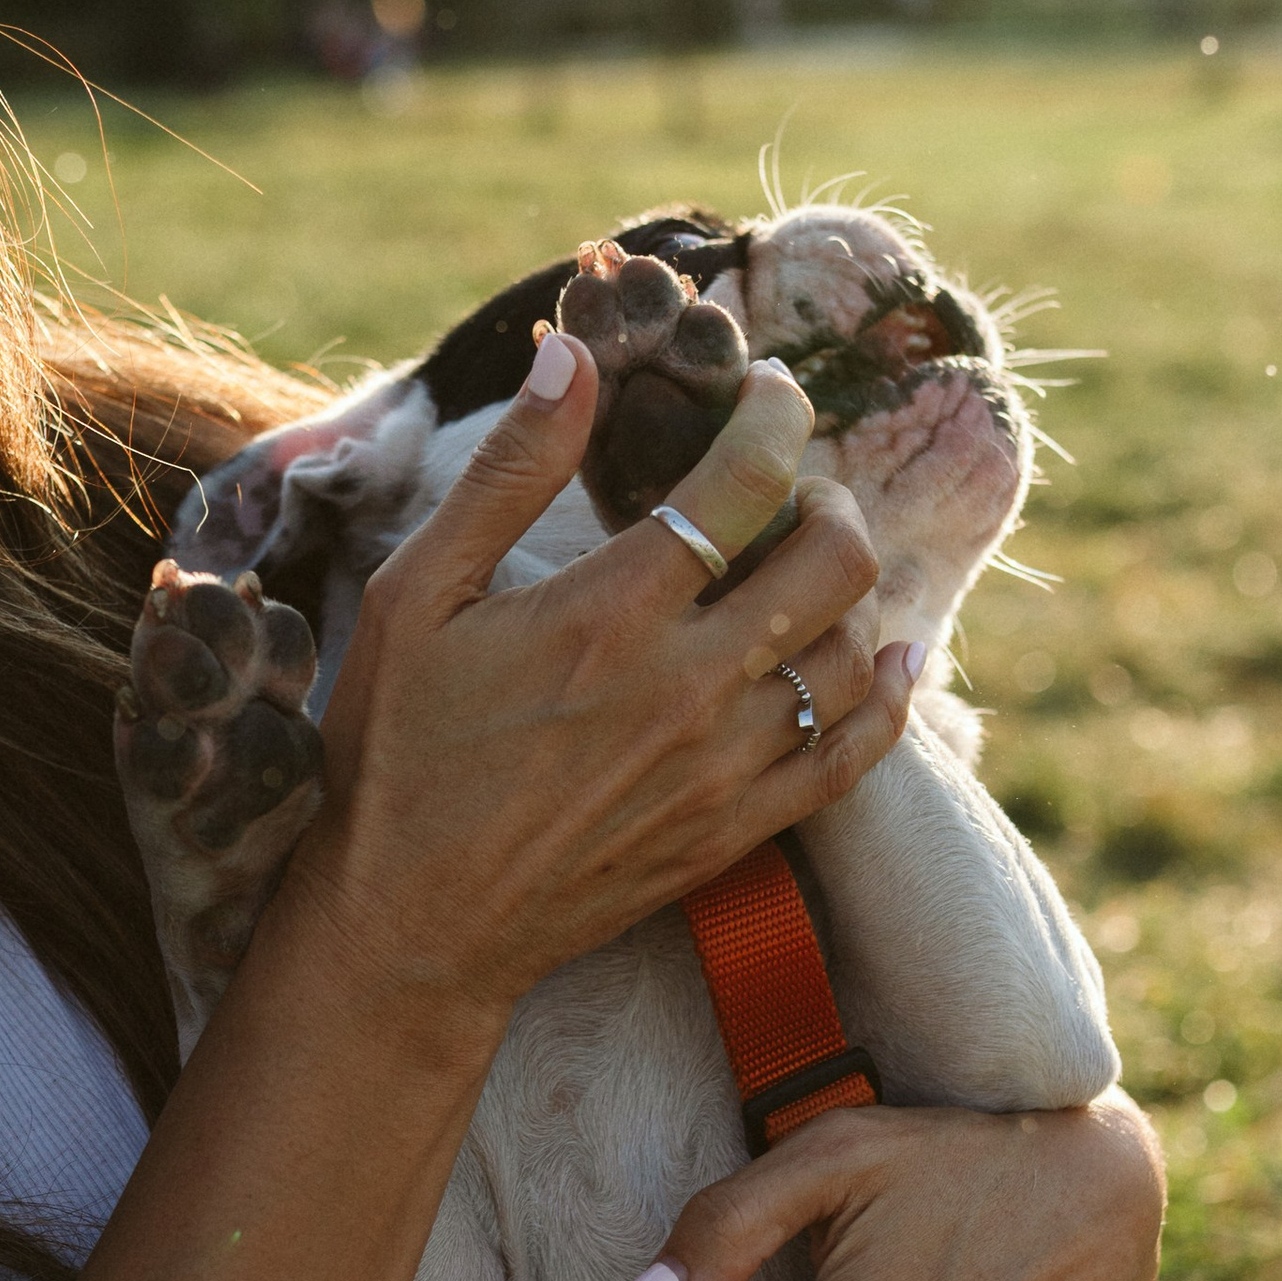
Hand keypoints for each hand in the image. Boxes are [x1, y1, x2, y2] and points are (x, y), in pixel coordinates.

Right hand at [289, 340, 917, 1033]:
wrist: (410, 925)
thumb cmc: (396, 756)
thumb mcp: (415, 598)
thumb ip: (504, 473)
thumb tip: (567, 355)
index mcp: (608, 612)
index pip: (743, 478)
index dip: (774, 413)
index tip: (768, 392)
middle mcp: (685, 686)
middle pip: (832, 559)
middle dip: (830, 500)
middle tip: (795, 492)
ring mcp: (721, 766)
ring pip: (851, 652)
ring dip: (848, 593)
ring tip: (808, 572)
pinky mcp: (735, 832)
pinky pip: (853, 756)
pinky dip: (885, 698)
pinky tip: (883, 660)